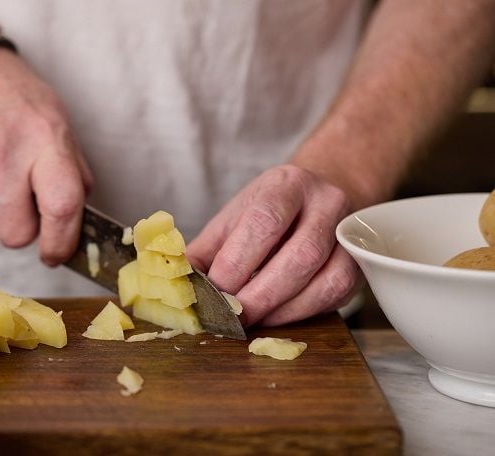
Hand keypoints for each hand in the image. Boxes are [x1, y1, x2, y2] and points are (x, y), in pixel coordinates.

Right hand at [0, 48, 92, 265]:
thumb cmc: (9, 92)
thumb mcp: (55, 119)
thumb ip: (72, 169)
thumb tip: (80, 217)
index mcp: (43, 140)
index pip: (61, 208)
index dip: (62, 243)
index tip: (58, 253)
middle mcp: (1, 153)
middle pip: (14, 234)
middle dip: (21, 228)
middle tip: (21, 201)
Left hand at [186, 164, 362, 326]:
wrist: (318, 196)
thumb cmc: (268, 212)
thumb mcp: (232, 219)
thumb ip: (205, 252)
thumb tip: (178, 290)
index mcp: (286, 184)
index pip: (264, 221)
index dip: (237, 263)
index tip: (214, 292)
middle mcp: (326, 202)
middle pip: (299, 255)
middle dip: (260, 295)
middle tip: (232, 317)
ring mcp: (349, 233)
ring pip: (325, 280)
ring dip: (283, 310)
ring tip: (252, 320)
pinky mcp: (360, 262)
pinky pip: (337, 296)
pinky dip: (302, 313)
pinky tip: (277, 316)